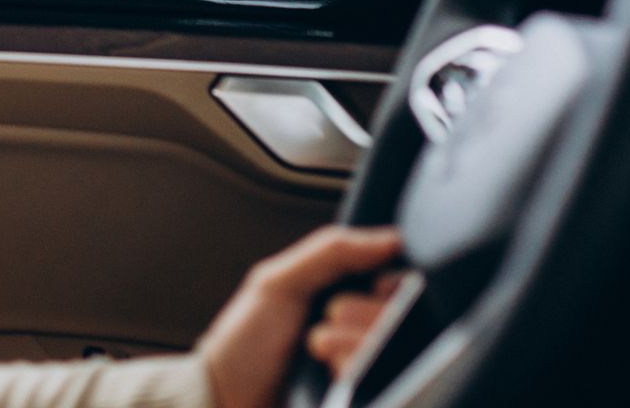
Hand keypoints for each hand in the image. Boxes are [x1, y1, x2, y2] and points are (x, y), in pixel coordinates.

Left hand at [195, 226, 402, 407]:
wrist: (225, 401)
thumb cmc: (245, 341)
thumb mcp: (278, 283)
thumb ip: (331, 251)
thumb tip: (391, 239)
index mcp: (346, 292)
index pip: (400, 277)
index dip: (393, 280)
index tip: (376, 284)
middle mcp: (362, 328)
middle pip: (404, 312)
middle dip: (363, 312)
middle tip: (327, 318)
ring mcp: (365, 366)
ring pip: (395, 347)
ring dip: (355, 346)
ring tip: (319, 352)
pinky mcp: (366, 394)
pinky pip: (387, 382)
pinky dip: (358, 372)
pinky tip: (332, 376)